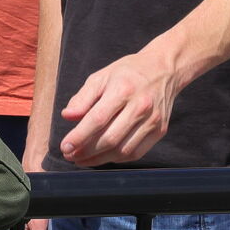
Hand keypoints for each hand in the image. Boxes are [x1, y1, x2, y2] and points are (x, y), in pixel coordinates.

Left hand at [57, 51, 178, 166]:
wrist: (164, 69)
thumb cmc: (126, 74)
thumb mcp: (100, 77)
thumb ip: (82, 98)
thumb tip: (67, 116)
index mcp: (123, 90)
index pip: (97, 119)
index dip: (79, 136)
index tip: (64, 147)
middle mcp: (140, 106)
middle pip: (110, 138)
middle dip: (86, 152)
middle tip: (69, 155)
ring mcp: (153, 120)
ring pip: (123, 150)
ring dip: (99, 159)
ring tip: (81, 160)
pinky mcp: (160, 130)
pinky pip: (136, 152)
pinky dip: (116, 159)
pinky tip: (102, 157)